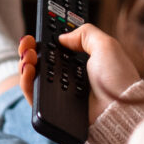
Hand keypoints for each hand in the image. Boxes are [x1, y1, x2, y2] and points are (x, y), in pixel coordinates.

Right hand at [18, 24, 140, 124]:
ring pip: (34, 78)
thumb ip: (85, 33)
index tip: (37, 35)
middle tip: (28, 43)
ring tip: (28, 55)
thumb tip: (63, 37)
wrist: (118, 109)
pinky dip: (25, 82)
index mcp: (83, 65)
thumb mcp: (106, 45)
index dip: (45, 43)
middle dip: (31, 50)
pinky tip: (28, 70)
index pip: (57, 52)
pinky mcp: (54, 110)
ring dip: (25, 63)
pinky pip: (33, 96)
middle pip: (42, 63)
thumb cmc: (118, 79)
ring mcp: (62, 95)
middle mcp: (71, 79)